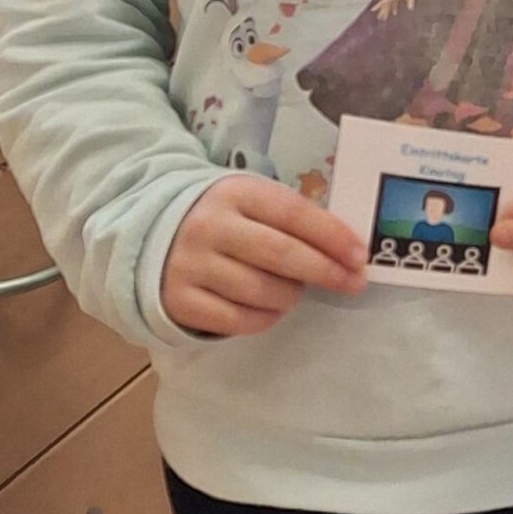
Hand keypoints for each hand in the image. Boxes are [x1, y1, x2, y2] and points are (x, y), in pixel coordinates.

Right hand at [161, 175, 366, 337]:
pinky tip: (269, 308)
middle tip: (353, 283)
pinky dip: (265, 318)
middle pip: (282, 255)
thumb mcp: (250, 201)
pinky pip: (239, 321)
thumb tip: (345, 249)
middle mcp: (210, 227)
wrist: (152, 234)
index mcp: (235, 192)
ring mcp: (191, 265)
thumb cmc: (222, 218)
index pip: (293, 214)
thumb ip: (290, 217)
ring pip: (263, 292)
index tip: (360, 256)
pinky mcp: (180, 300)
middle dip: (326, 271)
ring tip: (295, 290)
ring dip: (292, 296)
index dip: (332, 236)